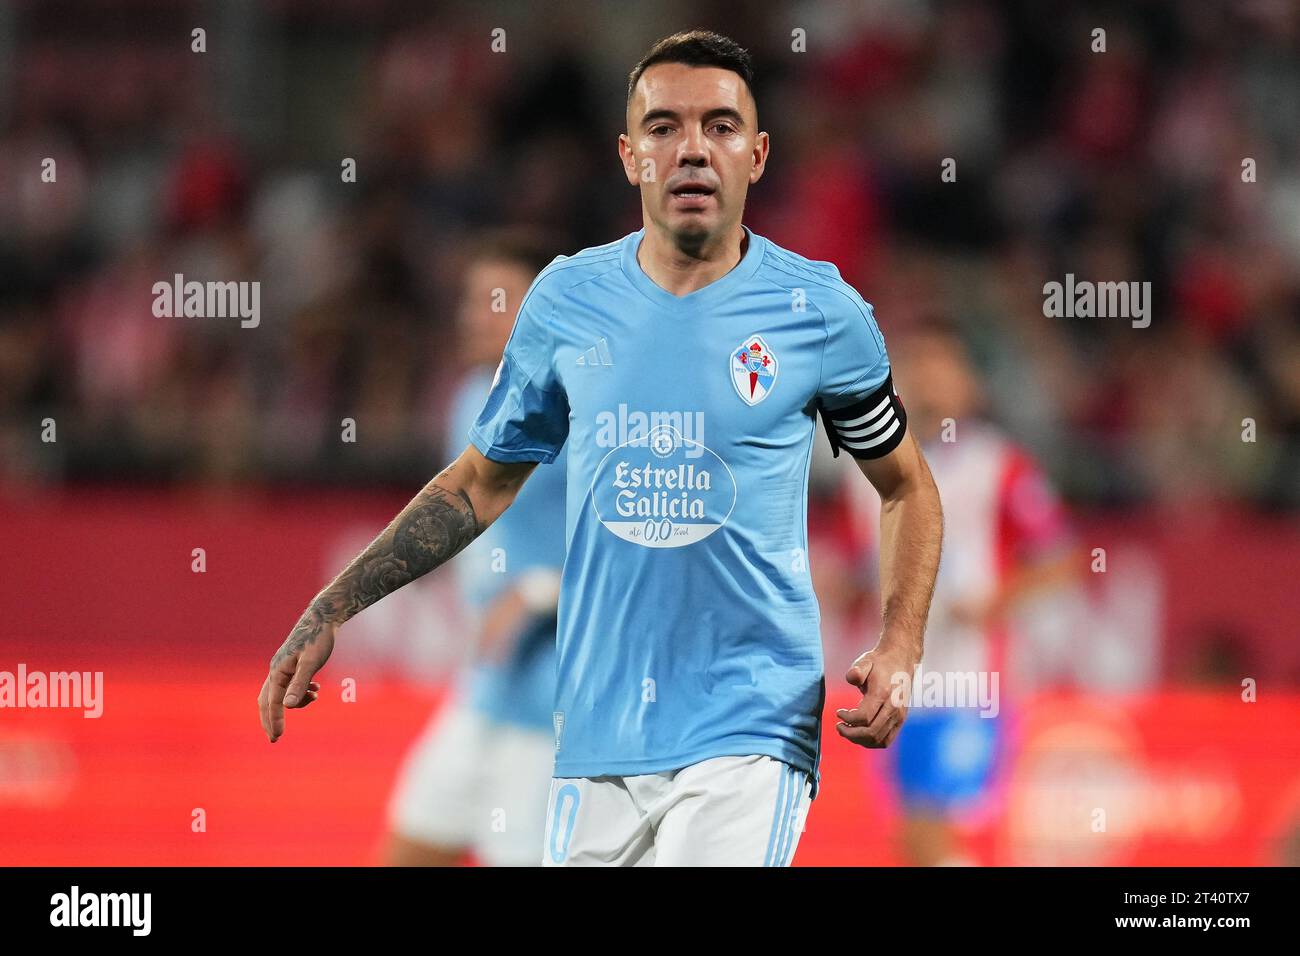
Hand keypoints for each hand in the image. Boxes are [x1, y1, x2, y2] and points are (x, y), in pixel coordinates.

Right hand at [258, 606, 335, 742]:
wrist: (322, 618)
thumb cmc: (318, 639)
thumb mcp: (311, 663)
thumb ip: (299, 684)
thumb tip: (287, 706)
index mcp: (277, 671)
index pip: (273, 702)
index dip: (274, 720)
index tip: (277, 737)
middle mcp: (276, 670)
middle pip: (267, 700)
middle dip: (271, 719)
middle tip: (275, 738)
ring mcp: (282, 667)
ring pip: (279, 693)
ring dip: (293, 702)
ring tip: (314, 697)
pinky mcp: (291, 664)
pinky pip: (288, 685)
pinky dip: (299, 692)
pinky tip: (315, 689)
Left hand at [836, 639, 918, 748]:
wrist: (901, 660)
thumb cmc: (879, 662)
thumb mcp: (865, 661)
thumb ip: (857, 670)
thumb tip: (852, 678)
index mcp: (883, 693)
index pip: (864, 717)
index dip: (848, 719)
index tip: (838, 712)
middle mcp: (894, 707)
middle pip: (871, 732)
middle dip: (850, 733)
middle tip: (839, 727)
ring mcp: (899, 716)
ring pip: (878, 740)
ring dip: (859, 740)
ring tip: (847, 730)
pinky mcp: (901, 720)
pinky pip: (886, 740)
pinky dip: (870, 742)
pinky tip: (859, 733)